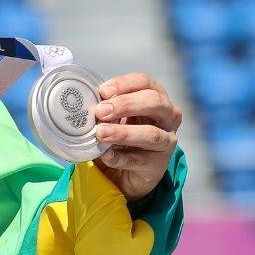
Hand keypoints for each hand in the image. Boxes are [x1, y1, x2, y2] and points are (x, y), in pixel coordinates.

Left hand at [90, 72, 181, 200]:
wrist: (127, 172)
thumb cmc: (122, 135)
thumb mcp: (116, 117)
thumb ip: (106, 108)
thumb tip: (87, 101)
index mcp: (156, 98)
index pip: (145, 82)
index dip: (125, 84)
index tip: (103, 91)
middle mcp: (167, 117)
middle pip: (155, 102)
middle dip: (126, 104)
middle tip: (101, 111)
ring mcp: (166, 142)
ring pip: (152, 134)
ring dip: (124, 133)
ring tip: (101, 133)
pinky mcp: (157, 165)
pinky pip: (139, 160)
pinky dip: (120, 158)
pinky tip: (105, 155)